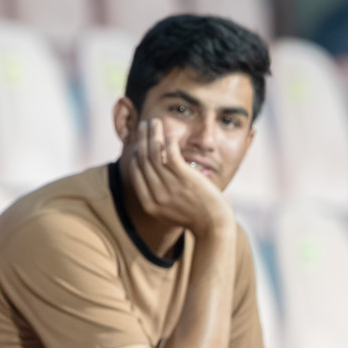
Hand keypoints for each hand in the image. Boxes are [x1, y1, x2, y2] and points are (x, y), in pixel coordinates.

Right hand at [123, 118, 231, 238]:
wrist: (213, 225)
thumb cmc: (194, 218)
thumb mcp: (168, 213)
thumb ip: (157, 197)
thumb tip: (152, 180)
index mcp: (148, 204)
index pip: (135, 173)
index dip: (135, 154)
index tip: (138, 143)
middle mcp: (155, 194)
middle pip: (142, 160)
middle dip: (141, 139)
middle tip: (143, 125)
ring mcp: (169, 186)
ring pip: (153, 153)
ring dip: (152, 134)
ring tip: (154, 122)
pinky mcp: (184, 177)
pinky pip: (170, 154)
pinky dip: (168, 142)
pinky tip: (169, 134)